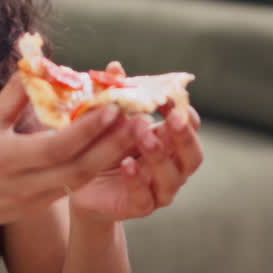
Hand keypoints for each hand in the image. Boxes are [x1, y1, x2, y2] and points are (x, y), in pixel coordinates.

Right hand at [0, 73, 139, 238]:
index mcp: (9, 158)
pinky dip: (94, 167)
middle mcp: (27, 183)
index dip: (89, 128)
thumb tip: (34, 64)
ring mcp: (36, 198)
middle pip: (81, 166)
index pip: (59, 145)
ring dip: (110, 157)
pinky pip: (73, 185)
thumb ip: (12, 96)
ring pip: (82, 178)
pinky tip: (111, 151)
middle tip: (139, 120)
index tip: (112, 106)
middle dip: (114, 144)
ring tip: (133, 133)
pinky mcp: (40, 205)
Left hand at [68, 62, 203, 223]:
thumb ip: (115, 95)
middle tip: (173, 119)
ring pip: (172, 177)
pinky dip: (136, 180)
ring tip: (144, 136)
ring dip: (160, 155)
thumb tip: (114, 66)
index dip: (184, 112)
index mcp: (170, 142)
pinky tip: (126, 164)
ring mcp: (159, 189)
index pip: (190, 127)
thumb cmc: (103, 146)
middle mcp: (173, 167)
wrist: (80, 184)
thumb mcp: (109, 119)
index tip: (169, 96)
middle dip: (184, 136)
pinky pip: (144, 196)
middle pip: (192, 155)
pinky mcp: (140, 206)